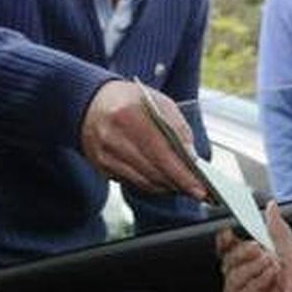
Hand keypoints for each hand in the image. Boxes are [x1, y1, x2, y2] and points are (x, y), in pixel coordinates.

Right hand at [80, 80, 207, 200]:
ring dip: (166, 187)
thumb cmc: (130, 100)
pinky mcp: (101, 166)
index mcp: (129, 115)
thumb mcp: (159, 102)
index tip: (199, 189)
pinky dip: (151, 184)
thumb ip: (178, 128)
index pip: (161, 153)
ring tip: (183, 186)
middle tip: (196, 191)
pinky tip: (163, 182)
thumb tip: (191, 157)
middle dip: (178, 183)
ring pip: (143, 182)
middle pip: (152, 171)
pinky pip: (132, 182)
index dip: (182, 175)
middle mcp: (113, 137)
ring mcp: (104, 154)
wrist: (92, 103)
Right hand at [217, 203, 291, 291]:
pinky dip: (248, 285)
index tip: (235, 226)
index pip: (238, 248)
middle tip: (261, 249)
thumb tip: (271, 209)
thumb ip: (281, 233)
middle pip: (229, 259)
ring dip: (249, 266)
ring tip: (271, 267)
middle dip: (242, 250)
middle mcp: (251, 285)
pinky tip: (265, 283)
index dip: (233, 237)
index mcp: (263, 269)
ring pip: (228, 275)